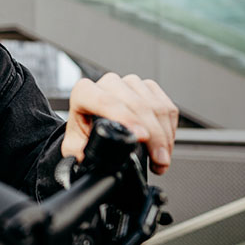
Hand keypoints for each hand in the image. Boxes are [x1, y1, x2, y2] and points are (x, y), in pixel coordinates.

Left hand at [61, 74, 177, 174]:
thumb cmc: (84, 133)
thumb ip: (76, 153)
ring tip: (162, 159)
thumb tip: (85, 160)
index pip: (106, 101)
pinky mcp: (149, 88)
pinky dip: (170, 129)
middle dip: (153, 135)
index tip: (141, 137)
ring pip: (156, 106)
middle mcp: (108, 84)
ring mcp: (130, 83)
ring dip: (164, 135)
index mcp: (84, 93)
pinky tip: (165, 146)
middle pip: (137, 105)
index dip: (126, 118)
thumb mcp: (73, 146)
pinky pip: (167, 107)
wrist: (92, 124)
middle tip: (158, 159)